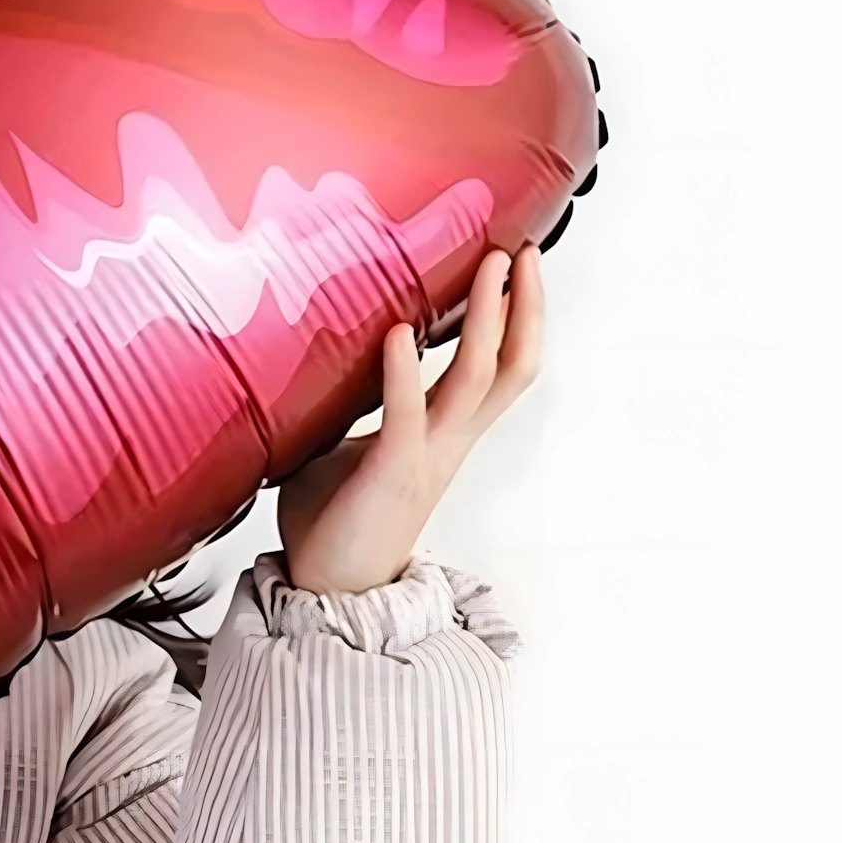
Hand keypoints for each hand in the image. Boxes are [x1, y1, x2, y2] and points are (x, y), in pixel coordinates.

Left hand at [276, 244, 543, 599]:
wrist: (329, 590)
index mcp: (442, 434)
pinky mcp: (390, 471)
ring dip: (483, 321)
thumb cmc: (334, 519)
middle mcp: (447, 441)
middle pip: (509, 368)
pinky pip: (404, 415)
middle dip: (524, 309)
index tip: (518, 266)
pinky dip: (404, 372)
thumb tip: (316, 358)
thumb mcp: (345, 446)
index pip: (499, 369)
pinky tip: (402, 331)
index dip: (518, 319)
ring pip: (474, 381)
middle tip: (525, 252)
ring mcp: (424, 455)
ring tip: (488, 268)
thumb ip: (350, 404)